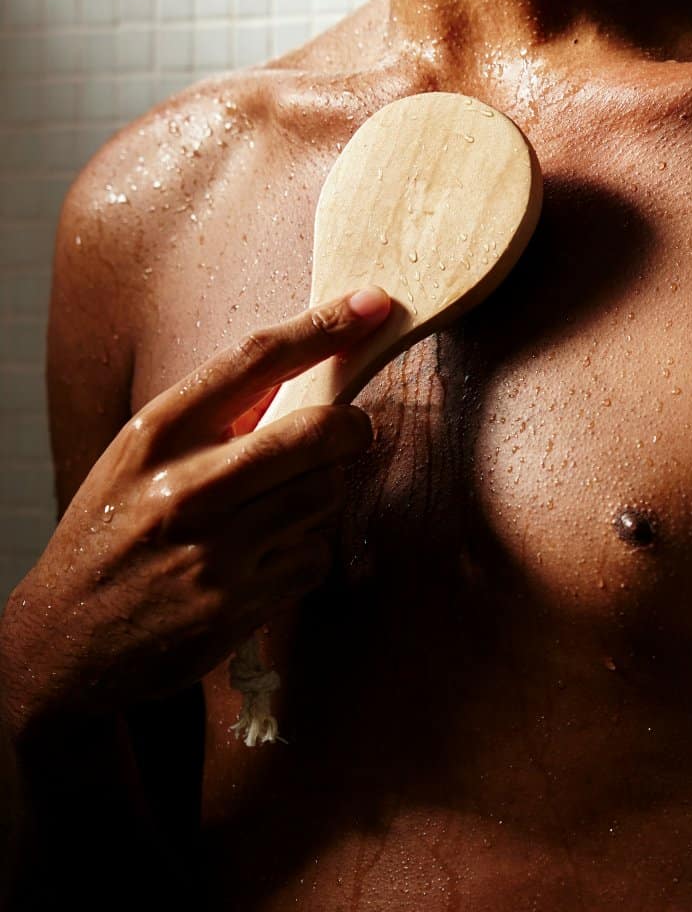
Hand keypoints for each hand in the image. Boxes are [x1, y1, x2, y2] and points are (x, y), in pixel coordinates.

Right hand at [0, 287, 391, 737]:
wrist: (67, 639)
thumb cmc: (116, 533)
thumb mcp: (140, 458)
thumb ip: (213, 418)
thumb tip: (305, 365)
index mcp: (155, 435)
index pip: (255, 360)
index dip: (324, 326)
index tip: (373, 304)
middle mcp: (183, 488)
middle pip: (317, 433)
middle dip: (354, 428)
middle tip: (354, 431)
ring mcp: (214, 550)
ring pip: (327, 495)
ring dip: (325, 495)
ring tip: (285, 508)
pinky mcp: (239, 603)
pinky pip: (316, 557)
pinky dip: (307, 554)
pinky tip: (267, 563)